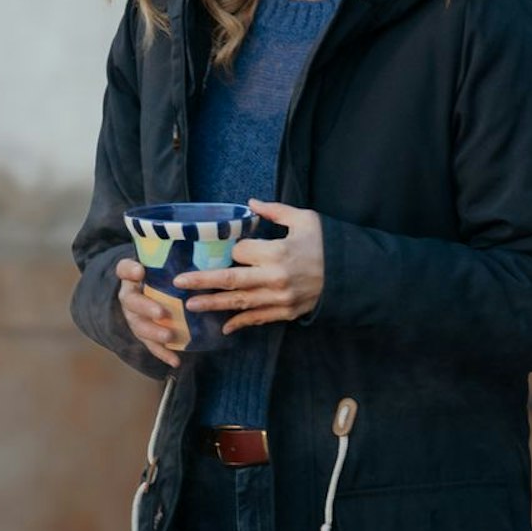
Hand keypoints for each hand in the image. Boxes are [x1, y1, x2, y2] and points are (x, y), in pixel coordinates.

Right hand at [116, 258, 184, 369]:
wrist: (148, 290)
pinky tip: (175, 361)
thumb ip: (176, 257)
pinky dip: (162, 353)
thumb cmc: (161, 274)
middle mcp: (129, 295)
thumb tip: (212, 247)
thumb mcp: (164, 262)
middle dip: (146, 308)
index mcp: (132, 275)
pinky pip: (150, 344)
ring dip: (153, 332)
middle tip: (161, 312)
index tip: (139, 271)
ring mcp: (134, 316)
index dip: (130, 270)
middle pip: (131, 301)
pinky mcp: (143, 332)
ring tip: (169, 335)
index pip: (124, 268)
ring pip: (138, 325)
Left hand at [176, 199, 324, 334]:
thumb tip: (249, 203)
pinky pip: (258, 318)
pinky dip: (241, 323)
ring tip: (191, 306)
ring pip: (239, 302)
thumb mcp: (304, 220)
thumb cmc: (326, 243)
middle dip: (202, 281)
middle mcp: (274, 277)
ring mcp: (279, 298)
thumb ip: (275, 211)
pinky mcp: (286, 312)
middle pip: (230, 279)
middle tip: (178, 284)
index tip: (232, 246)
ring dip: (213, 304)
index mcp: (277, 252)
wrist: (353, 275)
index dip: (233, 248)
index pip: (241, 251)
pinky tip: (224, 327)